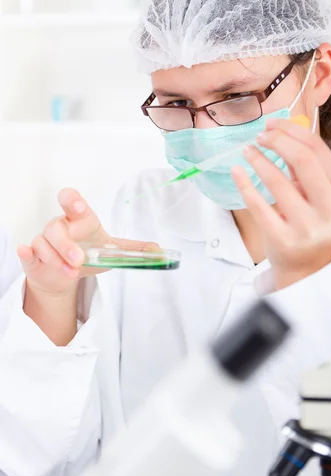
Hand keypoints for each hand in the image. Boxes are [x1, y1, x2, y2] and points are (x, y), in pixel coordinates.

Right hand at [18, 188, 159, 295]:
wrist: (68, 275)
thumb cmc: (88, 254)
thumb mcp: (112, 251)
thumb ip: (134, 250)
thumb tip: (160, 251)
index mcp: (79, 219)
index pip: (70, 200)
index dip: (72, 200)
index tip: (77, 206)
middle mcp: (60, 227)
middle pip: (56, 227)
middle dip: (66, 243)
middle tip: (79, 259)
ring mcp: (44, 242)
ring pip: (42, 243)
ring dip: (56, 258)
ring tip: (71, 272)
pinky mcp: (34, 258)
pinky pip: (27, 252)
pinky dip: (26, 253)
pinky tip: (28, 253)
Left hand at [232, 119, 330, 289]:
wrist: (308, 264)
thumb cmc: (311, 219)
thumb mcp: (318, 192)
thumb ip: (304, 165)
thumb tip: (279, 131)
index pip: (317, 149)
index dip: (291, 131)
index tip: (272, 125)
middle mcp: (327, 207)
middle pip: (303, 160)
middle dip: (278, 141)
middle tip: (260, 136)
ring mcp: (305, 225)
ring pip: (278, 182)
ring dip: (258, 160)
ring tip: (247, 151)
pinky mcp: (282, 238)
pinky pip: (258, 205)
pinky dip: (244, 184)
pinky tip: (237, 171)